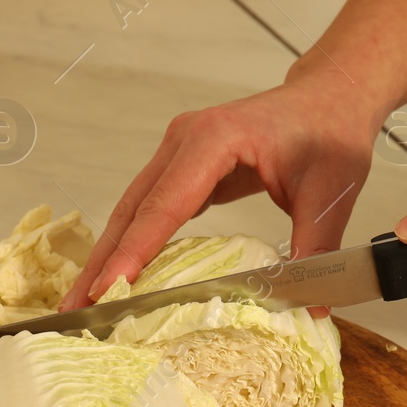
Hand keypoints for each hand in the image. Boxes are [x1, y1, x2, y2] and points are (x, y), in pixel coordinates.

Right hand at [63, 72, 378, 308]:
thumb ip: (316, 247)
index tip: (109, 289)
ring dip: (109, 254)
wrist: (329, 97)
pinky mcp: (182, 166)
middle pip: (132, 208)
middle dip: (103, 261)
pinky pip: (148, 208)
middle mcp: (184, 140)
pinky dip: (131, 242)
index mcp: (215, 140)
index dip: (135, 251)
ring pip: (132, 209)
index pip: (165, 204)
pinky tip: (119, 277)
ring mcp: (177, 151)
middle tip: (76, 309)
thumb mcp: (330, 193)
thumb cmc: (329, 132)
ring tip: (86, 301)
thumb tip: (309, 306)